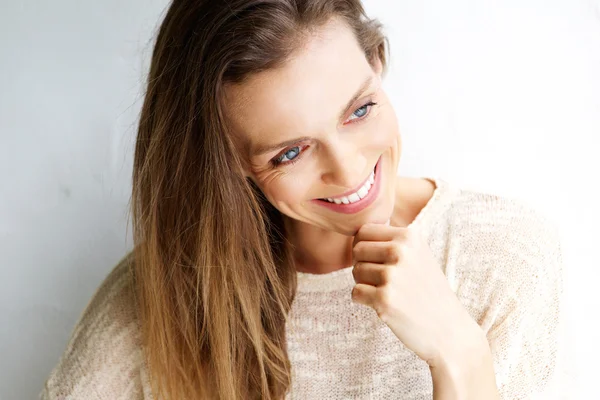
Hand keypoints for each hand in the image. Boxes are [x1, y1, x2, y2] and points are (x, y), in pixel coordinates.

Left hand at [351, 223, 484, 367]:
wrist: (449, 330)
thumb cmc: (428, 292)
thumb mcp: (418, 255)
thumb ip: (392, 241)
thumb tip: (357, 234)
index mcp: (409, 236)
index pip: (364, 231)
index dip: (363, 247)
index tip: (377, 261)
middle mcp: (401, 251)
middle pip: (357, 250)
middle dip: (362, 264)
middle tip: (380, 280)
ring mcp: (392, 275)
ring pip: (355, 271)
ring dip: (364, 283)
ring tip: (388, 292)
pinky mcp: (385, 299)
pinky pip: (355, 293)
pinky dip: (364, 301)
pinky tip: (384, 305)